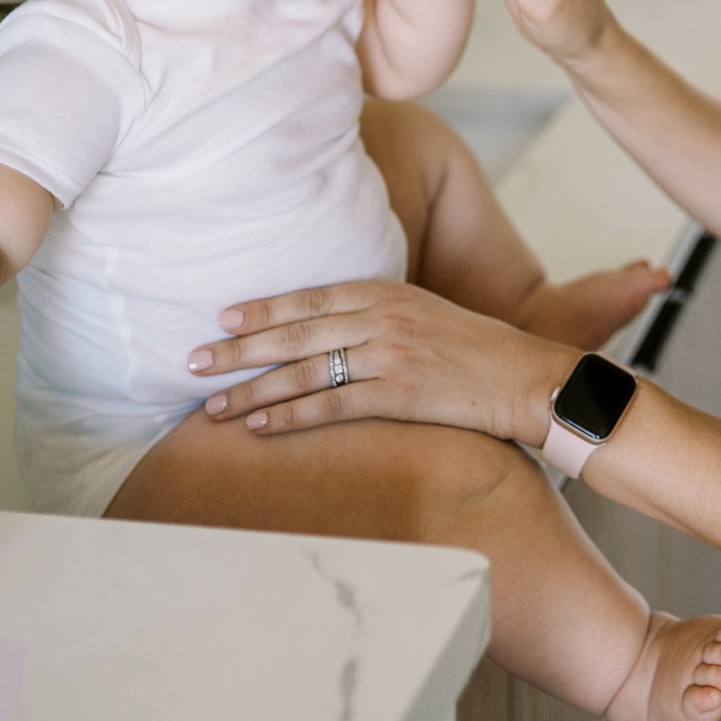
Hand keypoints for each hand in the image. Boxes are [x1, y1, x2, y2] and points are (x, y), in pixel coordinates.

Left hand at [186, 279, 579, 446]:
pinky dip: (290, 416)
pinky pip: (333, 405)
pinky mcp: (402, 393)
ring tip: (212, 405)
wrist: (529, 377)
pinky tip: (259, 427)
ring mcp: (392, 354)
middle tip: (191, 361)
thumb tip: (334, 332)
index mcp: (390, 293)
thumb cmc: (481, 352)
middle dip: (238, 348)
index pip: (312, 297)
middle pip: (295, 331)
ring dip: (252, 389)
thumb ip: (382, 317)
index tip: (222, 315)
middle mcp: (385, 318)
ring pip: (305, 370)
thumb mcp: (429, 316)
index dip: (263, 307)